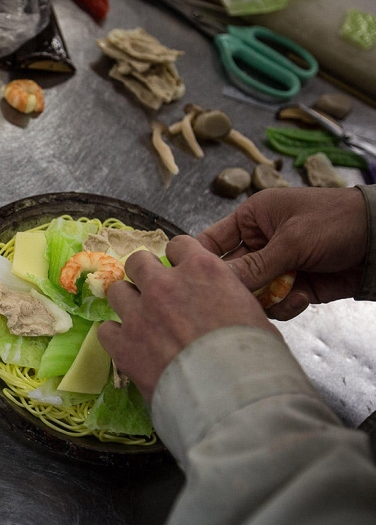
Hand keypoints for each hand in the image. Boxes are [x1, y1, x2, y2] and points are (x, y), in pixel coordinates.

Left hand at [97, 236, 277, 402]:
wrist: (231, 396)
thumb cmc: (256, 357)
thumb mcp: (253, 314)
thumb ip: (227, 298)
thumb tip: (222, 305)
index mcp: (202, 270)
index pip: (179, 245)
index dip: (180, 259)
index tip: (182, 273)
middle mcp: (165, 285)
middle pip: (138, 262)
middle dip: (144, 274)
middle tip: (154, 293)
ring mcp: (139, 314)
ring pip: (117, 291)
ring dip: (128, 303)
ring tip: (140, 321)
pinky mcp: (123, 344)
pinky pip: (106, 329)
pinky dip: (116, 336)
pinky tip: (129, 347)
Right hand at [197, 187, 367, 319]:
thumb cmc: (337, 221)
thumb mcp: (292, 240)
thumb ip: (255, 266)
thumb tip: (218, 283)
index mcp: (252, 219)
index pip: (212, 240)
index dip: (198, 259)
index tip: (187, 278)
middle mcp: (260, 243)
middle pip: (230, 272)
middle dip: (234, 287)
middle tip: (235, 299)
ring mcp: (278, 266)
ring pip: (251, 292)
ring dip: (262, 299)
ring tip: (280, 296)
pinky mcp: (296, 287)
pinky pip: (276, 303)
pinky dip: (285, 306)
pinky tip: (301, 298)